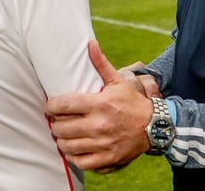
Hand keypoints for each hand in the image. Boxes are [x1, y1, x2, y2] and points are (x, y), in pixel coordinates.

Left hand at [46, 41, 152, 170]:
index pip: (62, 106)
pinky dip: (74, 156)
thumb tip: (90, 44)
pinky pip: (81, 161)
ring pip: (68, 146)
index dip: (50, 106)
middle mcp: (99, 125)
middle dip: (54, 124)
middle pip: (61, 127)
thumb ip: (101, 64)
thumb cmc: (132, 102)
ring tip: (63, 134)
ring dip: (62, 140)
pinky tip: (74, 149)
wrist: (154, 127)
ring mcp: (103, 144)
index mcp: (99, 104)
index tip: (50, 107)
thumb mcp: (117, 81)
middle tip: (56, 121)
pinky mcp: (107, 158)